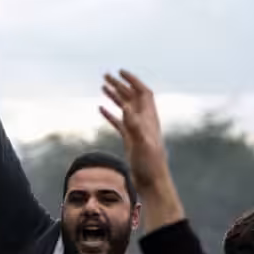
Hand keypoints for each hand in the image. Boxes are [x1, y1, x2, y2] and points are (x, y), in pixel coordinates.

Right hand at [100, 71, 167, 188]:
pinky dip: (110, 113)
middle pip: (131, 97)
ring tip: (103, 86)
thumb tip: (126, 107)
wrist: (152, 182)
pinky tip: (101, 109)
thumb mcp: (142, 143)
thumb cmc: (150, 164)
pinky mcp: (130, 139)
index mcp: (148, 118)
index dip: (133, 81)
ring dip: (114, 96)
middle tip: (105, 76)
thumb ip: (134, 125)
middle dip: (120, 85)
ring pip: (124, 108)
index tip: (120, 72)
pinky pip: (118, 122)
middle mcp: (143, 121)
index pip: (142, 93)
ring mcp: (136, 130)